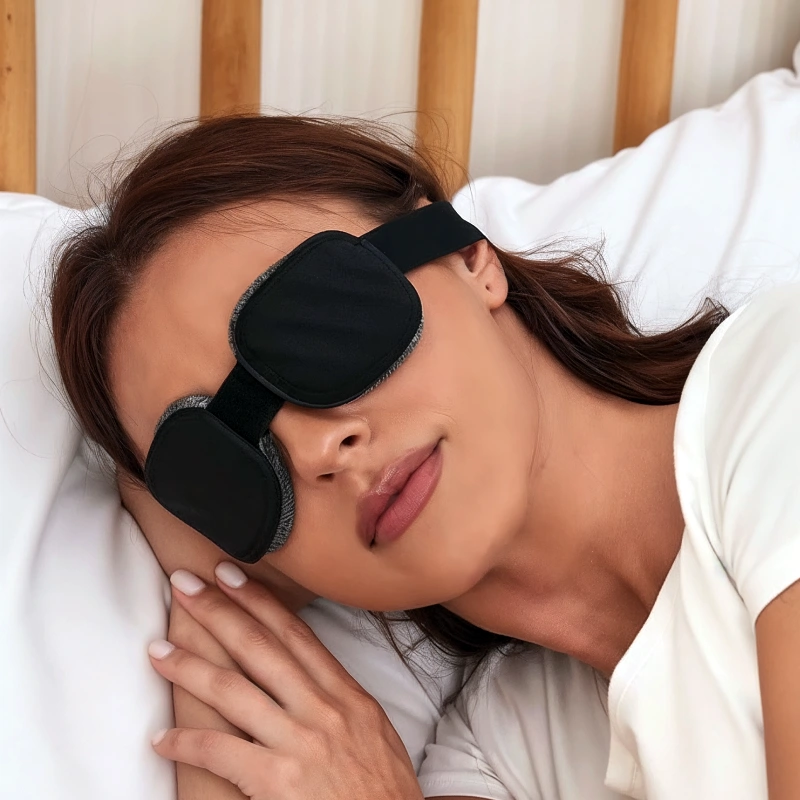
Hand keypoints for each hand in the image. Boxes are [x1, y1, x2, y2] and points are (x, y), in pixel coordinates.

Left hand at [148, 563, 423, 799]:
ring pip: (233, 690)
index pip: (295, 634)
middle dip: (219, 611)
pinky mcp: (280, 780)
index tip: (230, 576)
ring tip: (157, 651)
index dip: (259, 601)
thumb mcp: (373, 729)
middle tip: (185, 584)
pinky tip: (162, 738)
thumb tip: (306, 676)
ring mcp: (301, 741)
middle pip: (260, 647)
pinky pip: (221, 751)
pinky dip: (187, 742)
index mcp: (347, 694)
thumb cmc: (383, 790)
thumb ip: (339, 698)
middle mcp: (324, 708)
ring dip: (189, 667)